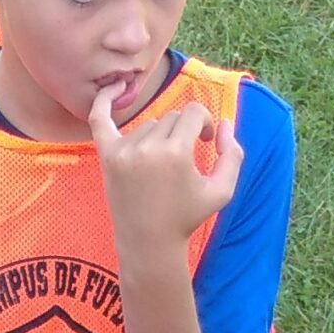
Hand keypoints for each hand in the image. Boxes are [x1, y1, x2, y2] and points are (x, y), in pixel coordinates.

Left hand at [91, 87, 240, 256]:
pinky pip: (99, 119)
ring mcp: (124, 152)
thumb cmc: (187, 218)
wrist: (149, 246)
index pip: (194, 113)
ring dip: (159, 138)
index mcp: (176, 152)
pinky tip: (114, 86)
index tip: (205, 141)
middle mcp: (148, 148)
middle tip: (183, 163)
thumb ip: (233, 154)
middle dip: (182, 134)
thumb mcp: (223, 190)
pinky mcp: (107, 157)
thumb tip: (225, 123)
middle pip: (172, 118)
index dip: (204, 124)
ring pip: (149, 124)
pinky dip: (104, 101)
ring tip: (161, 170)